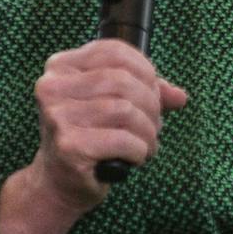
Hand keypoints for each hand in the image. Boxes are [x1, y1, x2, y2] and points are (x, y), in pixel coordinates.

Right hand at [26, 38, 189, 212]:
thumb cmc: (87, 136)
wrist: (58, 182)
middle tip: (155, 124)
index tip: (154, 91)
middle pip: (123, 81)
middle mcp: (52, 88)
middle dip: (151, 104)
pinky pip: (123, 140)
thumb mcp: (111, 104)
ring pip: (125, 110)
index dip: (145, 69)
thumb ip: (146, 92)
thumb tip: (180, 96)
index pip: (113, 51)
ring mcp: (57, 117)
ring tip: (147, 143)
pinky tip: (136, 157)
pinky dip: (139, 149)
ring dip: (148, 130)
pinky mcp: (69, 146)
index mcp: (61, 67)